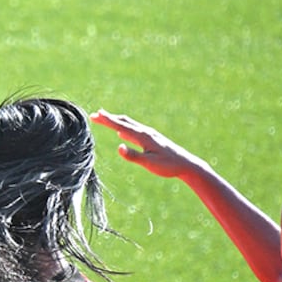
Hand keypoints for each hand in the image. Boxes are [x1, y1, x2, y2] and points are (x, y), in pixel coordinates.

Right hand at [90, 110, 204, 179]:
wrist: (187, 165)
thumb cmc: (168, 166)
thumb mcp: (149, 163)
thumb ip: (133, 156)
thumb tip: (118, 146)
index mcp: (143, 136)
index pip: (121, 126)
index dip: (107, 121)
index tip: (95, 115)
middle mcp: (146, 132)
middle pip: (124, 122)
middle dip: (109, 118)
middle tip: (95, 115)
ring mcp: (149, 135)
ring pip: (129, 125)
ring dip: (116, 121)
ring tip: (106, 119)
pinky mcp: (152, 139)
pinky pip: (134, 130)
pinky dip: (124, 128)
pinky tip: (122, 133)